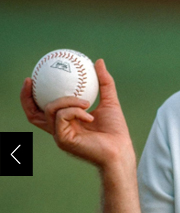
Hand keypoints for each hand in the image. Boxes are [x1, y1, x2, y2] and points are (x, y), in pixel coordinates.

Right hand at [21, 59, 135, 170]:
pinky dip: (75, 111)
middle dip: (27, 97)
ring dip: (68, 100)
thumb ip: (104, 83)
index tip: (34, 77)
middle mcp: (59, 129)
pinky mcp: (63, 140)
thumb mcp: (110, 101)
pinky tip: (90, 114)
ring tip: (86, 102)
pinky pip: (62, 117)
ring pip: (51, 110)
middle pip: (33, 114)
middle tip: (31, 80)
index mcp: (66, 122)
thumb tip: (98, 61)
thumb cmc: (116, 130)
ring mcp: (60, 135)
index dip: (32, 95)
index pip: (42, 109)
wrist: (120, 150)